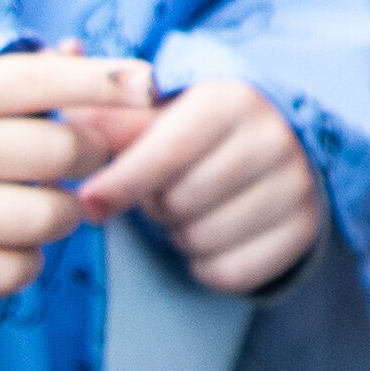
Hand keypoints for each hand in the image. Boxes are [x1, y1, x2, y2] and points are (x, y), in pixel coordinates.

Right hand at [0, 49, 151, 301]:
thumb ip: (2, 71)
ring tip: (46, 203)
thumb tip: (77, 51)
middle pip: (61, 149)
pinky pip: (12, 270)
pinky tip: (10, 245)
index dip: (103, 81)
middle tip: (80, 154)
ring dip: (63, 212)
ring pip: (48, 215)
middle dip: (87, 152)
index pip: (43, 79)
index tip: (146, 85)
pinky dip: (25, 262)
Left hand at [67, 72, 325, 293]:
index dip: (120, 182)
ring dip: (180, 234)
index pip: (166, 152)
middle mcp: (274, 138)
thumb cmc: (201, 129)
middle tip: (161, 191)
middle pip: (179, 202)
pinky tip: (214, 233)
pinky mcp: (304, 230)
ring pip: (202, 240)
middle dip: (155, 204)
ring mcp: (296, 186)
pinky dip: (208, 263)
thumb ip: (114, 113)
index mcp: (232, 98)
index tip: (88, 203)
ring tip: (190, 208)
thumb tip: (65, 101)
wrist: (282, 145)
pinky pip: (230, 271)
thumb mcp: (162, 110)